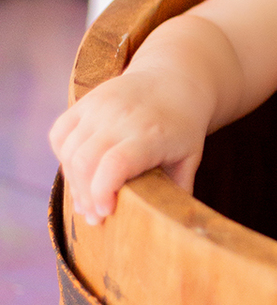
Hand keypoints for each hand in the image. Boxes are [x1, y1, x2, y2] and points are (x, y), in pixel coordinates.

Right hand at [49, 70, 208, 226]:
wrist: (175, 78)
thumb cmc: (183, 126)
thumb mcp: (189, 157)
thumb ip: (178, 190)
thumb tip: (172, 225)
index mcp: (151, 133)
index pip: (115, 164)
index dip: (102, 192)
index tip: (105, 212)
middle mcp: (121, 117)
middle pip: (85, 161)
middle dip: (85, 196)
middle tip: (96, 217)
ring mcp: (100, 106)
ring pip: (69, 151)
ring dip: (73, 182)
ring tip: (88, 201)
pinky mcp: (85, 101)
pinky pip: (60, 134)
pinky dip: (63, 157)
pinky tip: (78, 172)